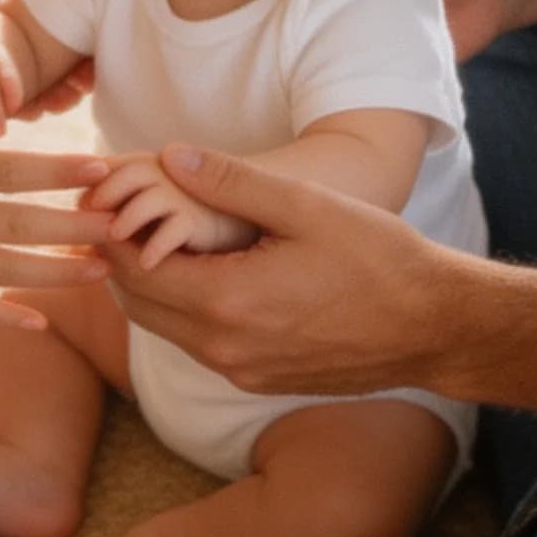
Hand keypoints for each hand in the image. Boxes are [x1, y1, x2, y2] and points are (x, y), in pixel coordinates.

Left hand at [109, 142, 462, 393]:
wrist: (434, 328)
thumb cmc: (379, 259)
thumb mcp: (306, 205)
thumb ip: (232, 181)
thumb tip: (169, 156)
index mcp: (226, 303)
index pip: (134, 269)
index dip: (110, 233)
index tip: (102, 199)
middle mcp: (223, 348)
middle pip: (138, 305)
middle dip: (120, 261)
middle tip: (114, 216)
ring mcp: (241, 371)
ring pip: (166, 328)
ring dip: (153, 286)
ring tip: (154, 237)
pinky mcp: (260, 380)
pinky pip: (200, 344)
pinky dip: (187, 309)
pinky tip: (204, 273)